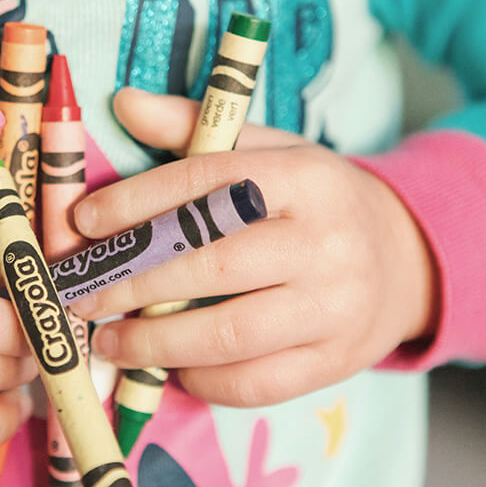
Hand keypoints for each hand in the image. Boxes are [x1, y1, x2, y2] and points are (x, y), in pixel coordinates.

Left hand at [69, 88, 438, 406]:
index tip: (84, 223)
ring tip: (108, 341)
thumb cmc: (312, 202)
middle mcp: (324, 243)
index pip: (207, 183)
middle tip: (81, 295)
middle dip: (132, 284)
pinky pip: (254, 383)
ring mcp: (335, 308)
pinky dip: (200, 379)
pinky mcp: (335, 361)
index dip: (136, 203)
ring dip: (154, 343)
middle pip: (211, 266)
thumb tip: (123, 103)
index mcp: (304, 178)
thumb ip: (195, 130)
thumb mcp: (268, 152)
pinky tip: (169, 366)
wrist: (404, 258)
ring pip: (228, 335)